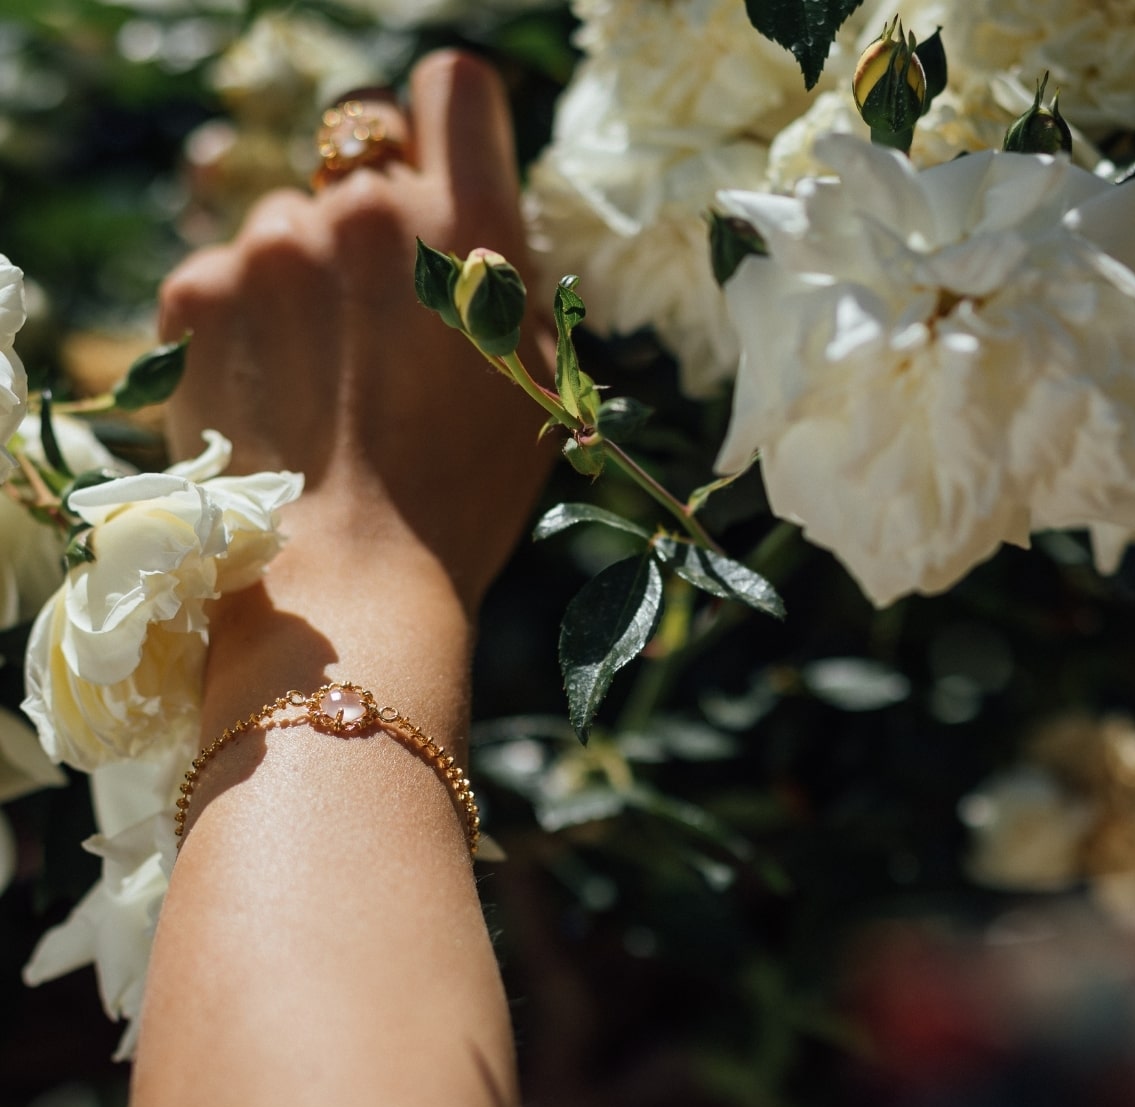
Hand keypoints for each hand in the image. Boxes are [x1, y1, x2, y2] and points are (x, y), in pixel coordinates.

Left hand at [158, 50, 553, 612]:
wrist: (353, 584)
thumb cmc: (462, 498)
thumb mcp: (532, 386)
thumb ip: (506, 282)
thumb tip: (473, 235)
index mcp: (470, 229)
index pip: (454, 89)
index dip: (449, 123)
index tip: (440, 167)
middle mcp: (369, 214)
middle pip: (358, 152)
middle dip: (371, 216)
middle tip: (374, 310)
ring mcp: (273, 250)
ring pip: (286, 220)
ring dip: (302, 275)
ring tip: (317, 376)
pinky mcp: (197, 294)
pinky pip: (224, 272)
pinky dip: (243, 319)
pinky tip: (268, 392)